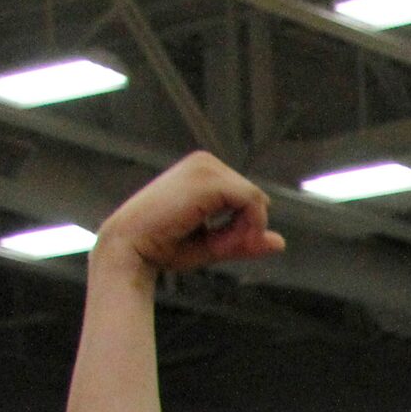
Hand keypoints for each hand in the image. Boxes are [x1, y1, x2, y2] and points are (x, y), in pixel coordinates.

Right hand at [95, 152, 285, 276]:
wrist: (130, 248)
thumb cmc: (163, 246)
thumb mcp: (214, 244)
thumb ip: (245, 241)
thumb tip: (280, 242)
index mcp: (203, 172)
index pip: (248, 198)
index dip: (244, 226)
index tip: (220, 244)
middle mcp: (204, 162)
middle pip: (255, 198)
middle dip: (245, 228)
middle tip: (216, 246)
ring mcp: (205, 167)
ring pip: (255, 200)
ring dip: (244, 229)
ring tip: (215, 243)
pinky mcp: (207, 179)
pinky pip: (252, 201)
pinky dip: (246, 225)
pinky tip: (221, 238)